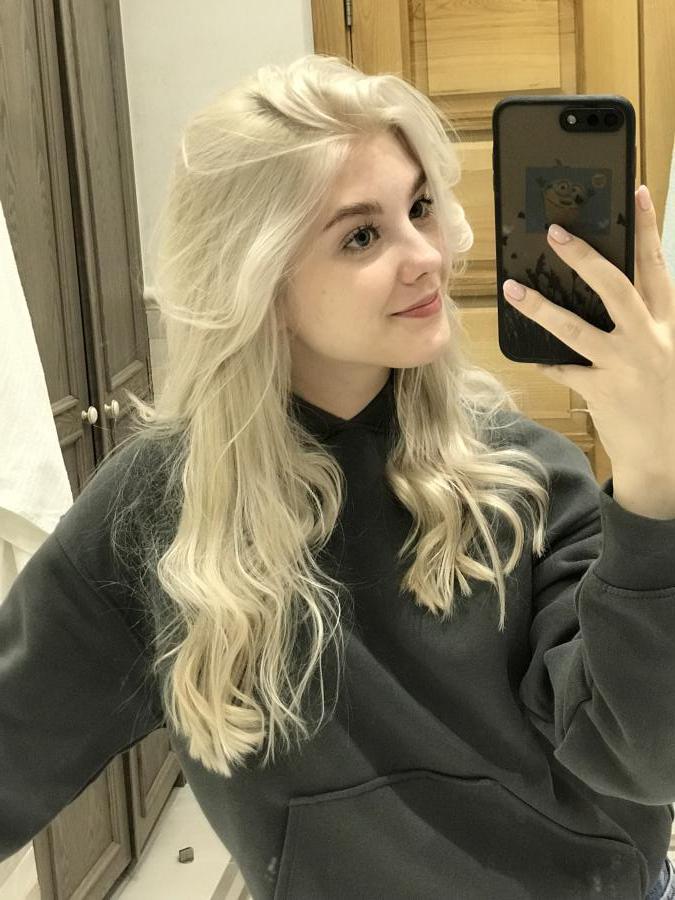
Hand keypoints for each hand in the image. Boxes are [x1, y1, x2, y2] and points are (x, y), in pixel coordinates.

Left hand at [502, 185, 674, 476]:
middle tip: (555, 232)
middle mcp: (650, 340)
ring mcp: (624, 366)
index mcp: (671, 324)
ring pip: (576, 328)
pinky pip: (563, 369)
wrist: (667, 455)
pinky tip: (524, 351)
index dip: (647, 229)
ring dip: (540, 307)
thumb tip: (613, 286)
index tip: (636, 193)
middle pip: (615, 287)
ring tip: (513, 289)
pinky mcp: (601, 392)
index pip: (658, 267)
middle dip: (584, 256)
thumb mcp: (668, 351)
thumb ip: (648, 320)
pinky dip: (543, 360)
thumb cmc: (667, 397)